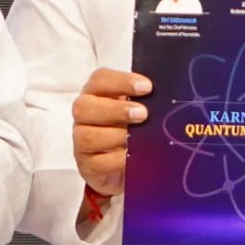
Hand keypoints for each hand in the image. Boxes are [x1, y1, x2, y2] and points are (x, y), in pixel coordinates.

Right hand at [72, 69, 148, 198]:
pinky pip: (97, 163)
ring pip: (87, 136)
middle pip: (84, 107)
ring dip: (116, 135)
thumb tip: (163, 98)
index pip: (99, 80)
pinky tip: (132, 155)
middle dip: (115, 109)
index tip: (147, 87)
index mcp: (96, 95)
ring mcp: (81, 141)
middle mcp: (84, 116)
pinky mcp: (87, 165)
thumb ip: (144, 100)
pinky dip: (117, 159)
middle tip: (142, 114)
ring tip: (138, 137)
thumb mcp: (136, 109)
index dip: (121, 81)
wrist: (120, 164)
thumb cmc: (129, 129)